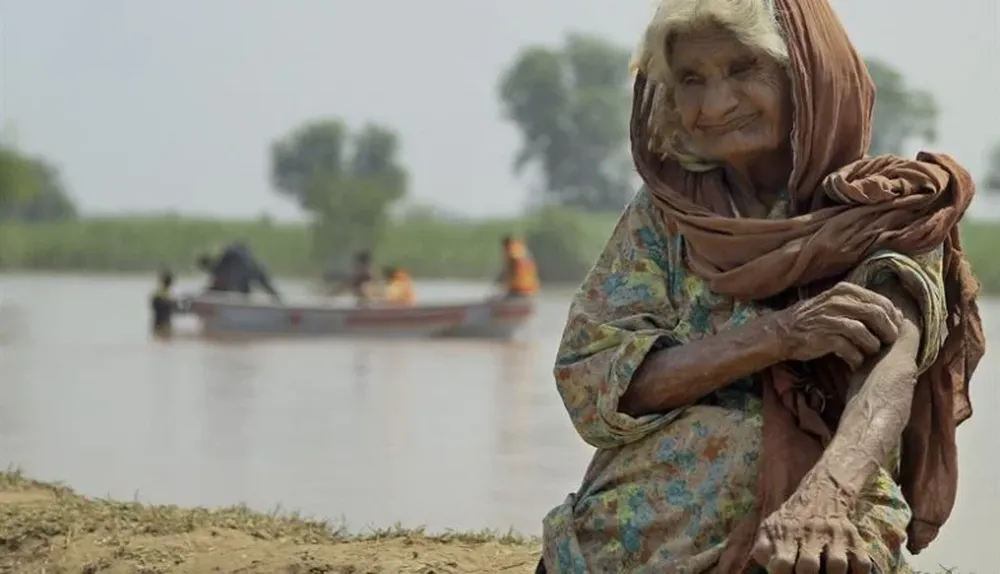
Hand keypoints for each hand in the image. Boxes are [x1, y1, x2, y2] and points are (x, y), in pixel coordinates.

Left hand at [751, 474, 870, 573]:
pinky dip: (858, 573)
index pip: (781, 563)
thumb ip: (763, 548)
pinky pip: (861, 563)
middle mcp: (810, 535)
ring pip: (837, 565)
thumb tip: (766, 565)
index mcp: (787, 535)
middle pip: (808, 566)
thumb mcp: (771, 526)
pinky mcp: (853, 539)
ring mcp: (834, 537)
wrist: (822, 492)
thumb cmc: (792, 518)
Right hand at [772, 282, 903, 369]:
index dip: (893, 318)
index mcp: (845, 291)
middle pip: (876, 315)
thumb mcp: (836, 303)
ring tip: (869, 353)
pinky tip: (855, 362)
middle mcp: (839, 301)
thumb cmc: (815, 319)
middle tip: (888, 344)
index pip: (881, 302)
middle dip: (887, 332)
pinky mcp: (824, 337)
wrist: (783, 331)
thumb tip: (896, 313)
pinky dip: (856, 358)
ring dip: (872, 346)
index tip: (894, 330)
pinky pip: (850, 349)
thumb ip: (862, 305)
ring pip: (865, 333)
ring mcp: (831, 319)